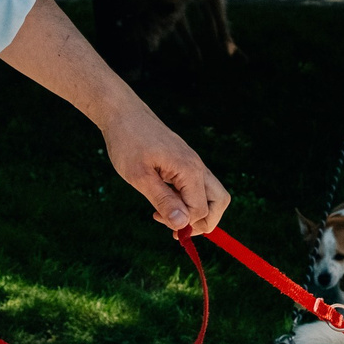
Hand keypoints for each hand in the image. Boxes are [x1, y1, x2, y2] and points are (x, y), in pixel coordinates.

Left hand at [101, 111, 230, 236]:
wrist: (124, 114)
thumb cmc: (128, 142)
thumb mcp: (140, 177)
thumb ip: (163, 201)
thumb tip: (182, 224)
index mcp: (189, 170)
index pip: (200, 209)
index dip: (184, 223)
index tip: (159, 220)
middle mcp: (197, 167)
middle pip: (219, 202)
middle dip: (204, 222)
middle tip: (178, 229)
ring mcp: (193, 164)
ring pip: (211, 195)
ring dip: (195, 212)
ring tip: (168, 216)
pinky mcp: (185, 163)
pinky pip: (197, 187)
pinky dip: (187, 201)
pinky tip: (165, 202)